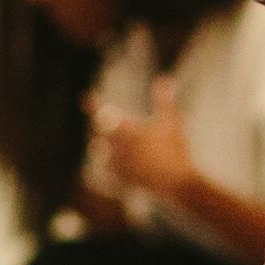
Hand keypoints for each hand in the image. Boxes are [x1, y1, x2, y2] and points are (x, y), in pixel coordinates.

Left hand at [88, 78, 202, 209]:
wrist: (177, 185)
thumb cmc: (175, 151)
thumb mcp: (172, 123)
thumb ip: (165, 102)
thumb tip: (165, 80)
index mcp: (127, 131)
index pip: (104, 114)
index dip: (94, 105)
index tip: (87, 98)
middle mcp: (117, 148)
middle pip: (100, 133)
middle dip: (101, 126)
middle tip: (100, 120)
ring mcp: (118, 166)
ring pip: (99, 153)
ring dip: (100, 147)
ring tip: (99, 144)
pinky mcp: (121, 182)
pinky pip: (107, 173)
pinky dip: (106, 168)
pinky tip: (107, 167)